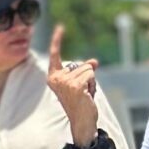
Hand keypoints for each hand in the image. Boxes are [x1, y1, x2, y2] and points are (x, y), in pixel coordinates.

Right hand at [45, 25, 101, 144]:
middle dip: (86, 76)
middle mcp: (56, 78)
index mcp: (53, 77)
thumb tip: (94, 62)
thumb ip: (85, 71)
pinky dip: (93, 84)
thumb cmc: (81, 103)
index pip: (55, 55)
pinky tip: (87, 95)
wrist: (82, 122)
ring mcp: (65, 82)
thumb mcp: (82, 83)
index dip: (57, 40)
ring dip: (91, 81)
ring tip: (85, 94)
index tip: (60, 26)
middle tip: (82, 92)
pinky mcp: (75, 86)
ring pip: (88, 69)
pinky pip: (91, 74)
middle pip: (80, 64)